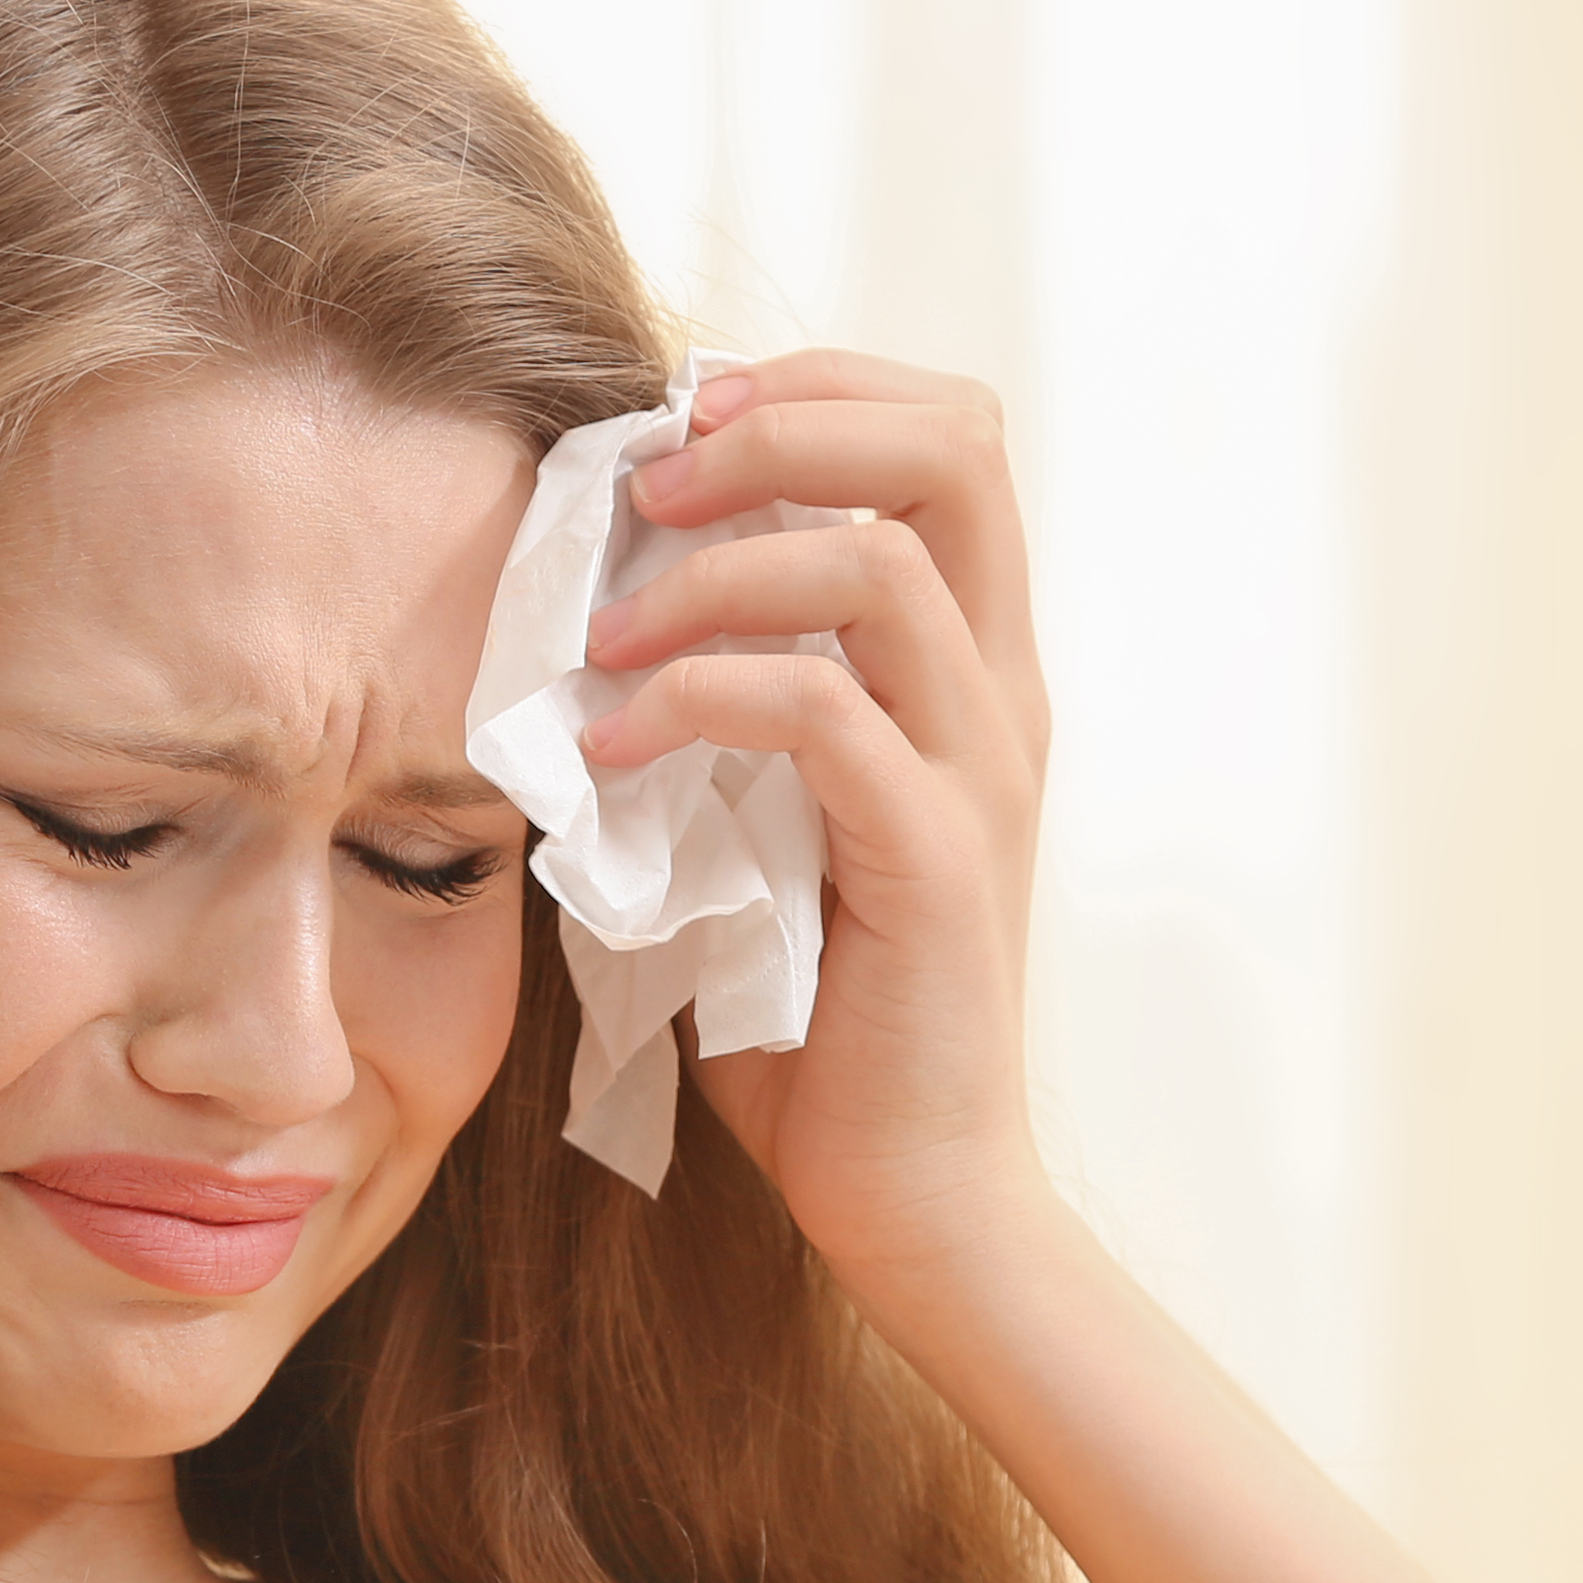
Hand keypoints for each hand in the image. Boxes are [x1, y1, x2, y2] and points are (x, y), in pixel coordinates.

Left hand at [573, 352, 1052, 1279]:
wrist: (914, 1195)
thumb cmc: (822, 1026)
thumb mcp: (762, 827)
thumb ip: (723, 720)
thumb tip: (584, 622)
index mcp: (972, 669)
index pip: (945, 437)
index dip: (818, 387)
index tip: (684, 417)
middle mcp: (998, 695)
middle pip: (951, 445)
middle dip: (784, 421)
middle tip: (650, 480)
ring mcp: (979, 771)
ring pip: (881, 561)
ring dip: (717, 568)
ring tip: (607, 631)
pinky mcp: (936, 859)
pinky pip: (824, 713)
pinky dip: (700, 700)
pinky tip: (613, 752)